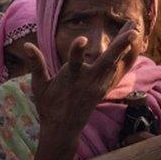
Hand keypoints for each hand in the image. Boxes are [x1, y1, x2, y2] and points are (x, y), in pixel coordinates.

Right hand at [24, 22, 138, 135]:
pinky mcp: (102, 90)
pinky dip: (121, 60)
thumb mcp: (39, 86)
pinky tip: (128, 48)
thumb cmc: (48, 105)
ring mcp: (97, 86)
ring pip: (113, 64)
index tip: (82, 39)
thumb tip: (26, 45)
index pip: (74, 63)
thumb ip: (36, 64)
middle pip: (106, 61)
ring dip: (123, 48)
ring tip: (134, 30)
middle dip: (119, 46)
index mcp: (70, 79)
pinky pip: (114, 72)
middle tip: (133, 31)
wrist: (63, 129)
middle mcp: (86, 82)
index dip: (76, 51)